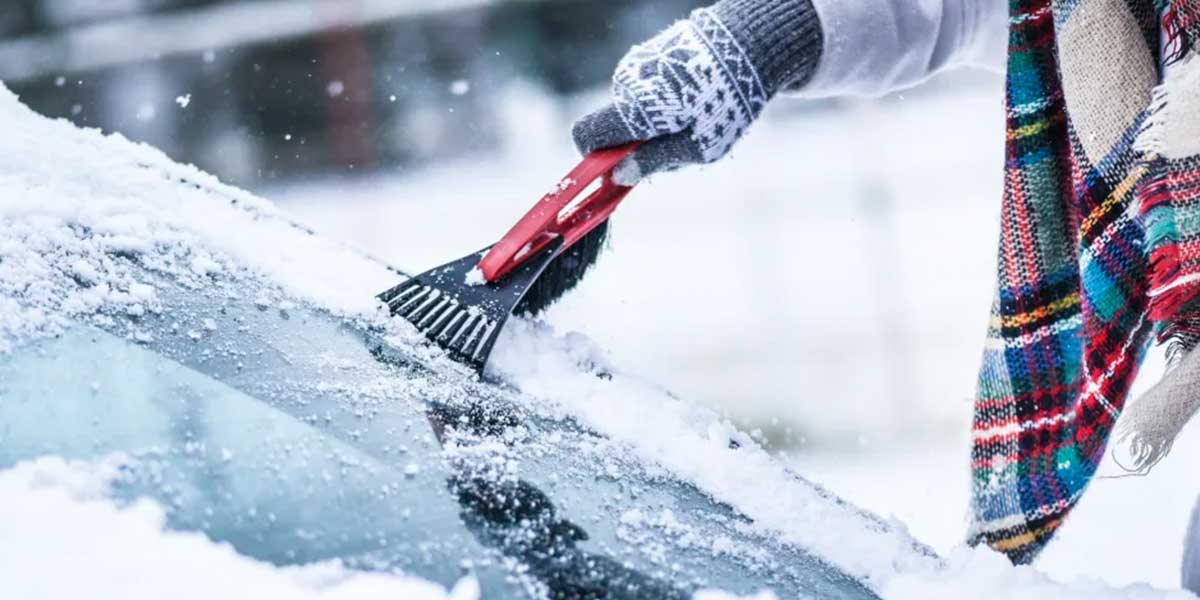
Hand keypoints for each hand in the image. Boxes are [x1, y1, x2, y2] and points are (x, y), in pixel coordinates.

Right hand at [572, 0, 822, 184]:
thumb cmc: (725, 104)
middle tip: (678, 145)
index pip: (586, 135)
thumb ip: (653, 161)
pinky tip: (692, 97)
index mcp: (634, 109)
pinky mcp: (648, 54)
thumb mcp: (697, 147)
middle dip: (636, 143)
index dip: (594, 158)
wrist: (749, 46)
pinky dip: (662, 101)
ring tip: (693, 117)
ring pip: (631, 108)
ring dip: (654, 122)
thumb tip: (618, 176)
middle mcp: (626, 83)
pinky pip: (644, 89)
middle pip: (614, 126)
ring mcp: (636, 65)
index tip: (618, 169)